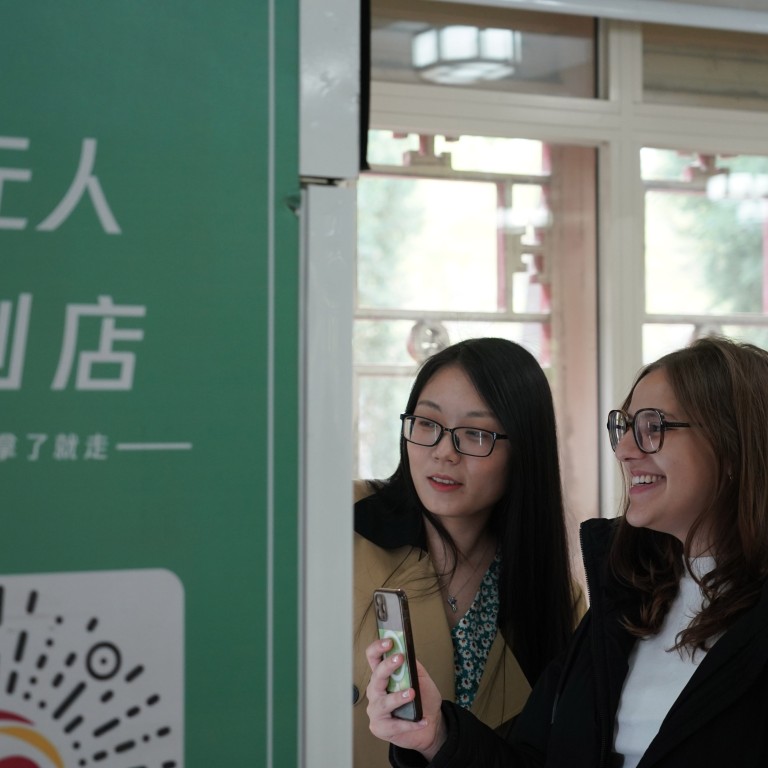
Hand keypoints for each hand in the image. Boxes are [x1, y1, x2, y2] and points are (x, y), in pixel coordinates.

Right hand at [365, 638, 447, 760]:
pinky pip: (394, 725)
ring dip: (397, 697)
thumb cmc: (423, 700)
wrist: (431, 725)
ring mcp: (376, 710)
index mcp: (383, 676)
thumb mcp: (421, 679)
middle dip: (386, 666)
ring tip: (412, 693)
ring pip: (383, 702)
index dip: (378, 648)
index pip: (374, 658)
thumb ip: (413, 667)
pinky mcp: (381, 728)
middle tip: (399, 659)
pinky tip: (422, 720)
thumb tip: (408, 653)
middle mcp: (376, 691)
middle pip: (376, 676)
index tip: (389, 641)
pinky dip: (410, 723)